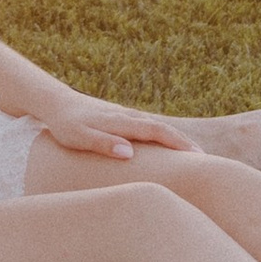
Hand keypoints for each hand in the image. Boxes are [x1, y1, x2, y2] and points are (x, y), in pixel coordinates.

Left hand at [36, 92, 192, 163]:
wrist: (55, 103)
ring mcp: (125, 116)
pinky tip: (166, 144)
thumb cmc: (65, 124)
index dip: (177, 143)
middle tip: (205, 159)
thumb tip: (129, 153)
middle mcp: (128, 117)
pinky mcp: (121, 119)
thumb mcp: (79, 137)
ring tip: (192, 154)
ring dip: (175, 138)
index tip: (196, 156)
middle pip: (162, 128)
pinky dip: (162, 135)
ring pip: (156, 126)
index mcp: (122, 122)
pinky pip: (148, 127)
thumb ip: (103, 144)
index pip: (157, 131)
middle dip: (183, 142)